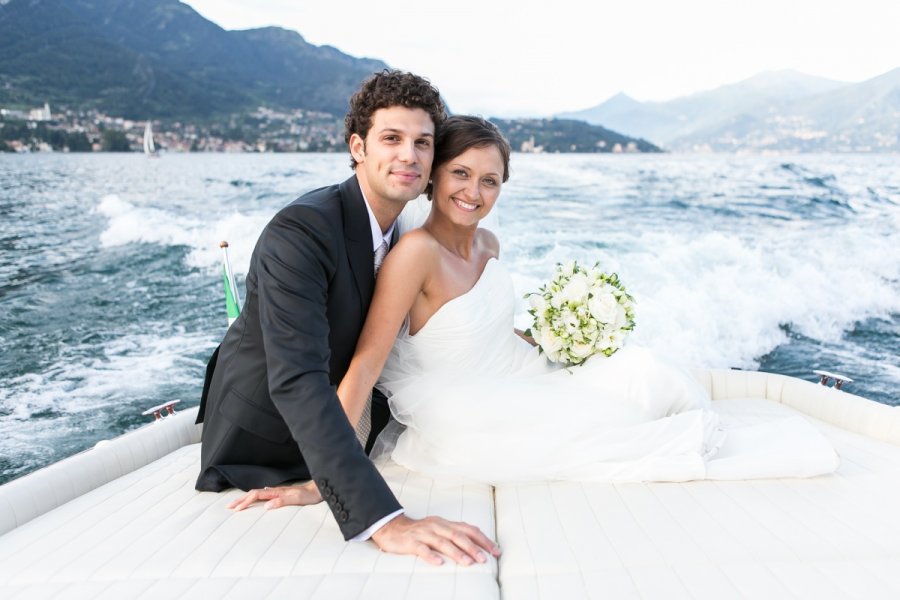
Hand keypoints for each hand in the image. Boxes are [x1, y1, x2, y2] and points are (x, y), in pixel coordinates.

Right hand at [227, 481, 322, 510]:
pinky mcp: (280, 495)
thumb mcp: (297, 499)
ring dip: (245, 499)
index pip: (256, 495)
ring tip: (236, 505)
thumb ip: (282, 501)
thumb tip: (266, 506)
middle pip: (253, 493)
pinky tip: (253, 501)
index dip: (245, 502)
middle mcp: (275, 491)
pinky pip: (262, 496)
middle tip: (228, 507)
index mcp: (276, 492)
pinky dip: (253, 499)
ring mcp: (277, 492)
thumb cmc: (309, 495)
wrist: (317, 490)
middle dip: (240, 500)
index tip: (236, 509)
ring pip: (256, 494)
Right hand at [371, 514, 500, 565]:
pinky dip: (431, 556)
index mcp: (446, 523)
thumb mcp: (439, 530)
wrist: (392, 528)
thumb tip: (478, 547)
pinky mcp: (411, 542)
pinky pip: (422, 549)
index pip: (469, 529)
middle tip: (484, 559)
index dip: (483, 540)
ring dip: (457, 552)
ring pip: (443, 542)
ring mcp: (424, 534)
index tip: (496, 551)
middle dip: (473, 547)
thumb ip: (455, 536)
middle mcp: (437, 526)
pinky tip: (439, 563)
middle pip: (458, 535)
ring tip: (468, 563)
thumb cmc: (420, 532)